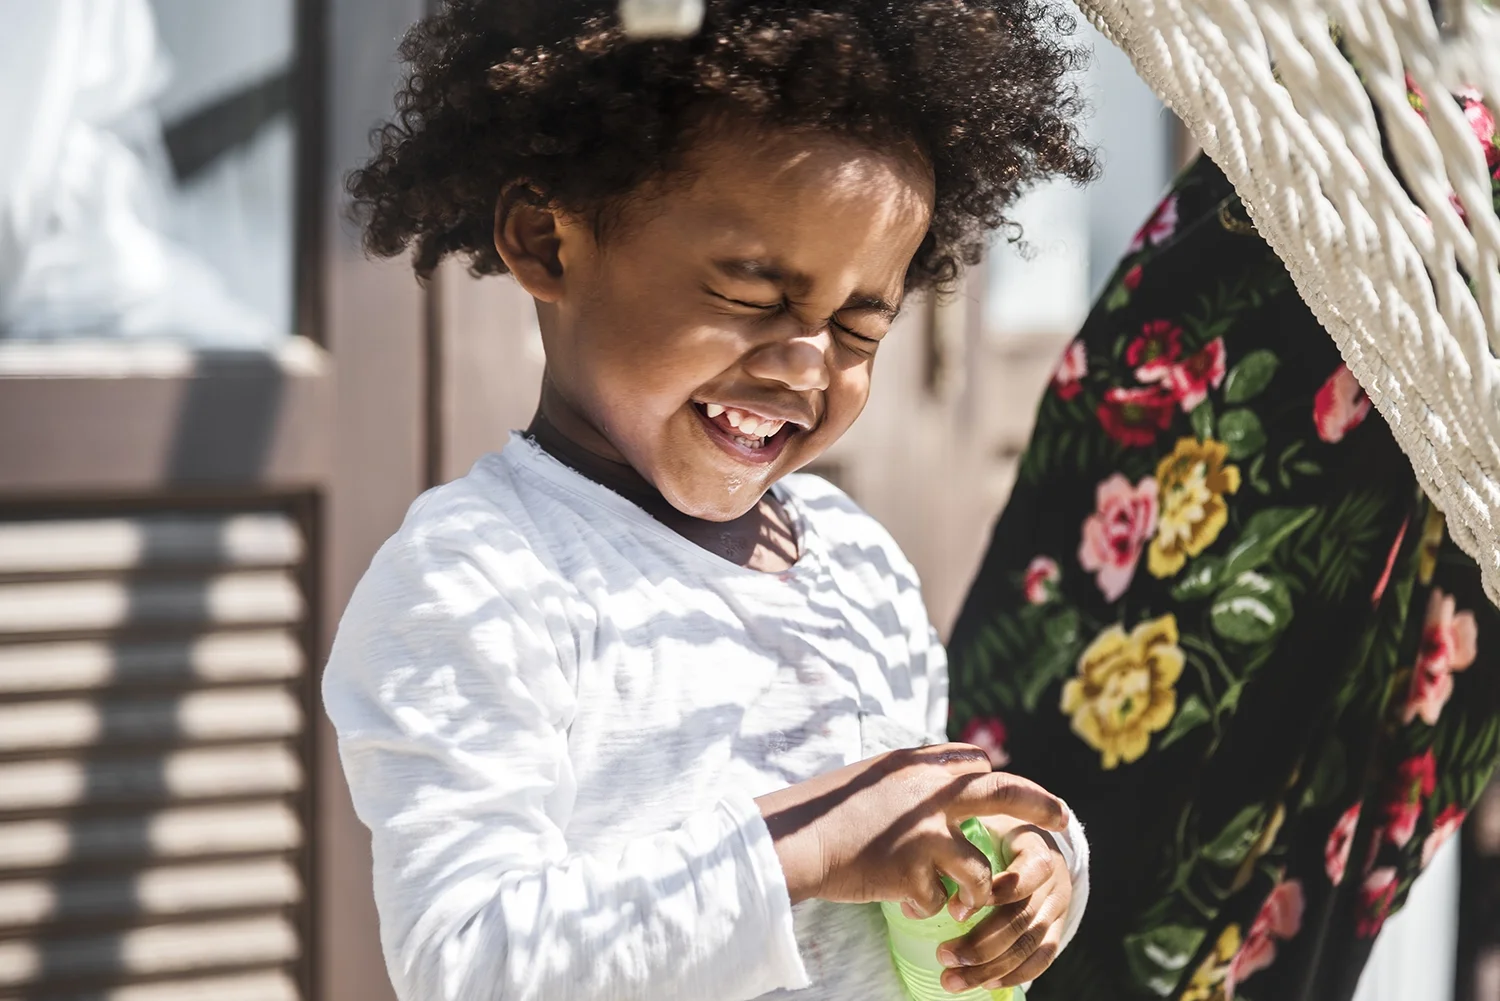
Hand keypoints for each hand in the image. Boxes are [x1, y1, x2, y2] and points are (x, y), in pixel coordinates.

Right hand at [755, 744, 1069, 919]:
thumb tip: (946, 772)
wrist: (799, 838)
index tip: (1005, 793)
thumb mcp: (874, 777)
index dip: (992, 780)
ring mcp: (926, 832)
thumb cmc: (828, 809)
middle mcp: (930, 793)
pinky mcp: (916, 870)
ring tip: (957, 901)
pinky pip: (942, 900)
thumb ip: (913, 778)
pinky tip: (906, 903)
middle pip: (1003, 795)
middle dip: (1039, 806)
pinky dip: (927, 906)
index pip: (976, 764)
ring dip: (974, 891)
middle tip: (1063, 818)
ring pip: (980, 870)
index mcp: (919, 766)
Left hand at [937, 820, 1071, 991]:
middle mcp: (1053, 879)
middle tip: (944, 955)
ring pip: (1030, 944)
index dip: (1000, 891)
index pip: (1031, 869)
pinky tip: (986, 984)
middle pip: (1023, 917)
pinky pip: (1043, 957)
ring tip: (953, 979)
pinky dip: (1014, 974)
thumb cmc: (993, 829)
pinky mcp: (1056, 927)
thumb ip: (960, 839)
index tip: (956, 910)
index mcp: (1036, 845)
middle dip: (982, 943)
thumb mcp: (981, 820)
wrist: (1029, 839)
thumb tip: (921, 874)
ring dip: (990, 967)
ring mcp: (1057, 906)